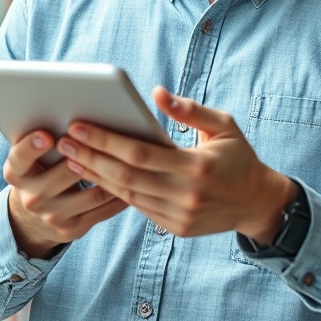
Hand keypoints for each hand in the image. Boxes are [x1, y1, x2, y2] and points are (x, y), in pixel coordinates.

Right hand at [3, 130, 127, 258]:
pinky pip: (103, 210)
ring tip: (132, 159)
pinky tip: (134, 181)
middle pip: (64, 173)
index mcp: (16, 172)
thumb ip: (44, 139)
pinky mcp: (71, 230)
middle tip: (109, 138)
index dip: (32, 147)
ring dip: (113, 176)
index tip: (47, 135)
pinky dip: (120, 196)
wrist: (32, 217)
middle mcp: (31, 197)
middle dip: (88, 155)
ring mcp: (51, 216)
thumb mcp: (30, 157)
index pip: (20, 158)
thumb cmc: (39, 170)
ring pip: (91, 194)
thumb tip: (76, 117)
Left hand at [55, 87, 295, 242]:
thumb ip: (189, 109)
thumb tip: (156, 92)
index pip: (140, 153)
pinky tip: (97, 176)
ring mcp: (180, 216)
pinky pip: (138, 208)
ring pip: (128, 195)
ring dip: (96, 176)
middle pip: (126, 176)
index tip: (80, 125)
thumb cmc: (238, 157)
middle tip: (63, 140)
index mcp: (197, 166)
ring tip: (72, 157)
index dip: (106, 140)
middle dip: (91, 157)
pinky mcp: (176, 228)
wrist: (256, 202)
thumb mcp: (223, 124)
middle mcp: (186, 195)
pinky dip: (115, 192)